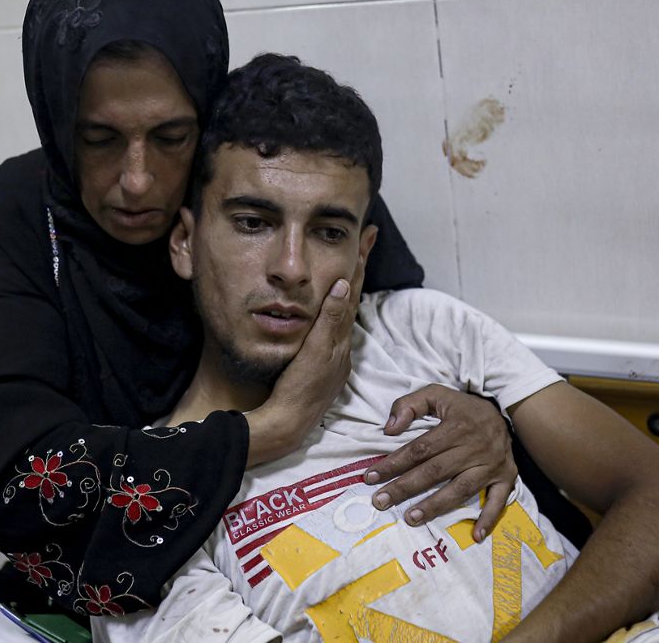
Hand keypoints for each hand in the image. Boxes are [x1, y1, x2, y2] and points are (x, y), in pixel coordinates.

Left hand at [245, 258, 366, 466]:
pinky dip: (339, 302)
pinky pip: (333, 323)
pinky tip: (339, 282)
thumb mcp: (307, 363)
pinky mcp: (323, 357)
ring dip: (355, 274)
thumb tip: (325, 321)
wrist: (289, 424)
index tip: (362, 246)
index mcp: (337, 346)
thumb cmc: (291, 398)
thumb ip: (316, 339)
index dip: (356, 274)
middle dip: (362, 263)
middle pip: (354, 297)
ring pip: (347, 306)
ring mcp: (335, 350)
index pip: (348, 302)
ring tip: (361, 246)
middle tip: (369, 234)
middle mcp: (341, 345)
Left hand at [363, 384, 515, 540]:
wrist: (505, 412)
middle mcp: (475, 447)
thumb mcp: (436, 394)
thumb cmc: (463, 408)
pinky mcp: (506, 477)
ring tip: (411, 518)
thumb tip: (390, 429)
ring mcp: (492, 464)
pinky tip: (475, 536)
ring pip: (461, 489)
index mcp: (457, 426)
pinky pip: (498, 500)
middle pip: (435, 471)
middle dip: (405, 488)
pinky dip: (489, 519)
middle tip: (381, 502)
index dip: (394, 463)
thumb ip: (410, 405)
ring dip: (436, 506)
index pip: (420, 449)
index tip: (371, 477)